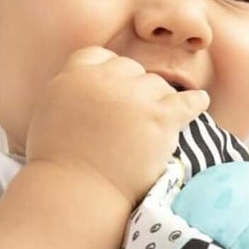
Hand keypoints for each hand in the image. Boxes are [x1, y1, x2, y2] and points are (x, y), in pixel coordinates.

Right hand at [27, 46, 209, 205]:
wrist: (76, 191)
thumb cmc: (58, 164)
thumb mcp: (49, 113)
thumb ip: (70, 92)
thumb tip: (85, 88)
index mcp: (74, 75)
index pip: (102, 56)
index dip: (112, 73)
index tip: (117, 90)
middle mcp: (105, 79)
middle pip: (133, 70)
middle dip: (136, 90)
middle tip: (137, 117)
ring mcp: (134, 97)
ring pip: (158, 85)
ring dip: (159, 102)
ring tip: (157, 125)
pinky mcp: (159, 118)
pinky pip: (187, 101)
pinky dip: (195, 103)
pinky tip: (199, 104)